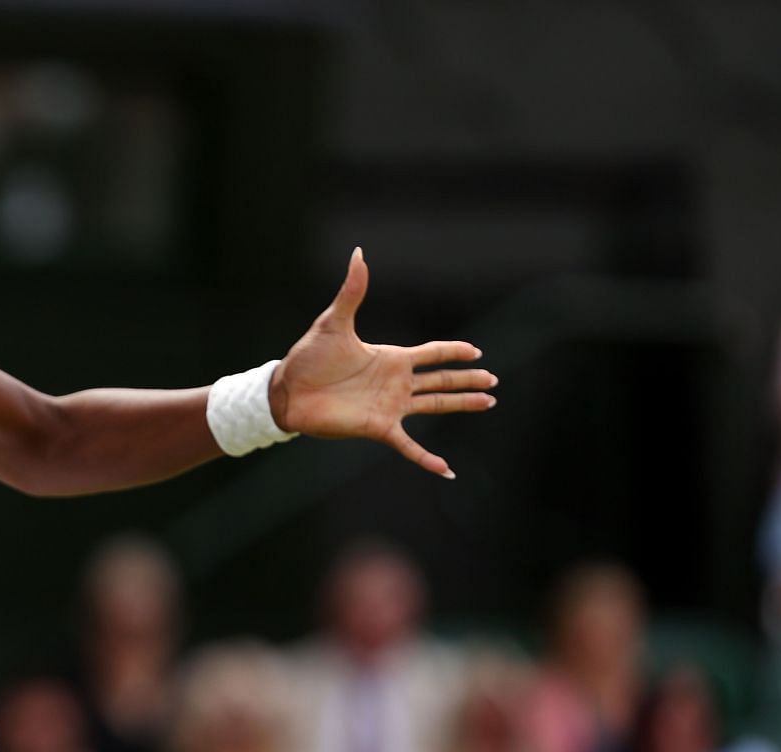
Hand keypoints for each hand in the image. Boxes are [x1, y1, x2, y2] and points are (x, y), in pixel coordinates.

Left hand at [268, 247, 497, 478]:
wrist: (287, 392)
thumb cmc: (308, 358)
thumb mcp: (334, 322)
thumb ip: (353, 291)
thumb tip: (359, 253)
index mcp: (391, 358)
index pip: (432, 353)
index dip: (454, 351)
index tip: (477, 351)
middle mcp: (396, 383)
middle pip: (441, 379)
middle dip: (467, 380)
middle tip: (493, 381)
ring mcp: (390, 406)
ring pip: (436, 405)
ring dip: (461, 405)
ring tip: (488, 404)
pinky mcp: (378, 427)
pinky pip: (409, 445)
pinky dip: (427, 458)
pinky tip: (446, 471)